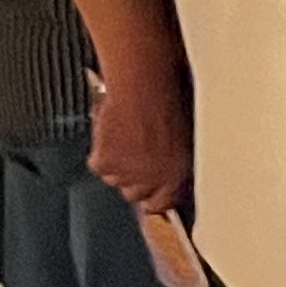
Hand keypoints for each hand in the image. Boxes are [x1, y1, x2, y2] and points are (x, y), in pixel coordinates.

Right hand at [88, 64, 191, 213]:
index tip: (152, 187)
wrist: (146, 82)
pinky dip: (102, 149)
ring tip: (129, 134)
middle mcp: (154, 181)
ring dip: (118, 162)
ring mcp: (126, 174)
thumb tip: (172, 170)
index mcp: (180, 176)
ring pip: (114, 179)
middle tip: (138, 151)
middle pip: (135, 194)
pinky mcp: (104, 163)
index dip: (155, 194)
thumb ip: (178, 162)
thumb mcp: (188, 137)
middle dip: (135, 177)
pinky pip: (98, 164)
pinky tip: (114, 129)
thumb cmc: (172, 98)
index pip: (162, 204)